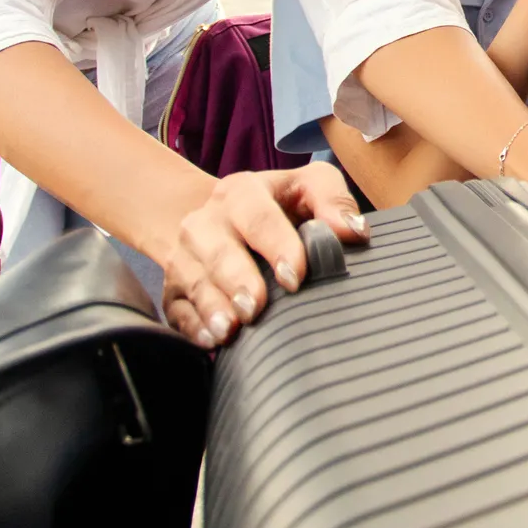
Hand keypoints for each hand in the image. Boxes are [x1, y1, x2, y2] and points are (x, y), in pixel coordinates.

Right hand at [157, 163, 368, 348]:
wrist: (220, 219)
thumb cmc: (277, 206)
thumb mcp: (308, 187)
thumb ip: (333, 201)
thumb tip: (353, 232)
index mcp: (242, 193)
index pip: (258, 217)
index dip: (277, 245)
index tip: (295, 277)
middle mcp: (207, 222)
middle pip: (218, 251)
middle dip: (237, 280)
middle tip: (255, 308)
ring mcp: (186, 256)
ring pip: (193, 280)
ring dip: (211, 306)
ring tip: (230, 329)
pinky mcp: (173, 288)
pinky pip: (176, 308)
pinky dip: (192, 325)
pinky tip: (212, 340)